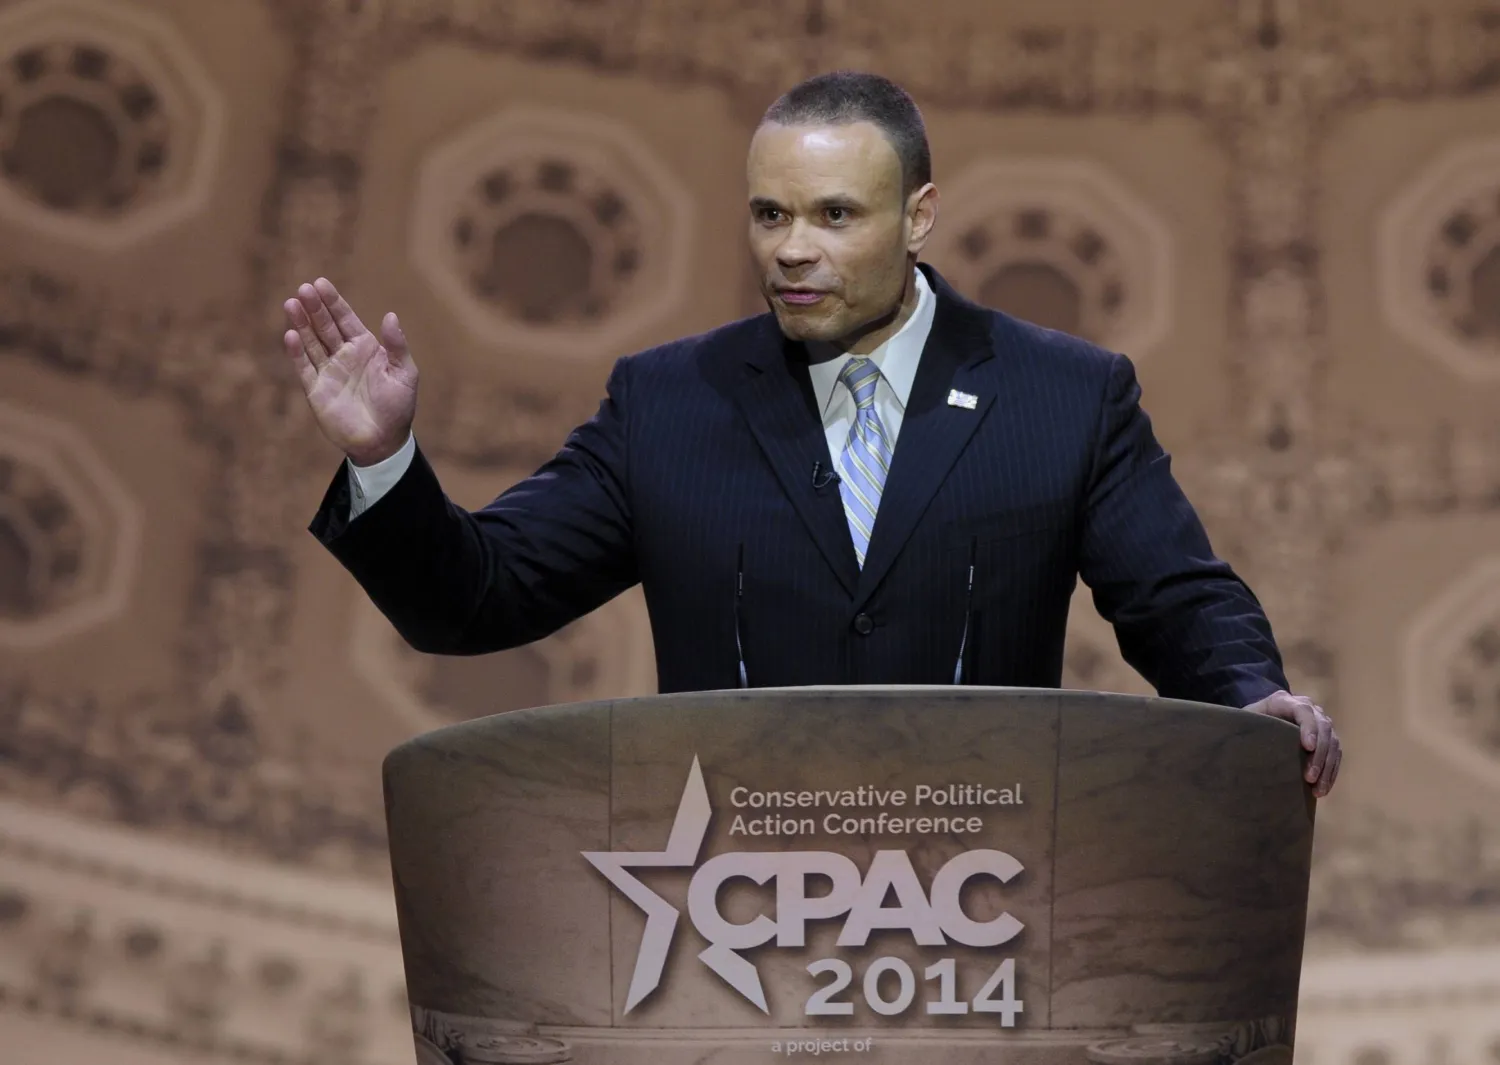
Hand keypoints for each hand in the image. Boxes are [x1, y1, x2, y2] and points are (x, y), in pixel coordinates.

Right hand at [282, 278, 417, 465]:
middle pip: (325, 326)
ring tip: (291, 303)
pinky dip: (297, 352)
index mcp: (367, 348)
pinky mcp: (316, 390)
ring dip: (301, 324)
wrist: (383, 442)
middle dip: (315, 307)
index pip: (346, 319)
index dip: (333, 302)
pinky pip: (304, 367)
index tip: (321, 283)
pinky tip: (290, 335)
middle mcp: (345, 356)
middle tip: (304, 288)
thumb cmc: (398, 407)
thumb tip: (390, 315)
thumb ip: (397, 346)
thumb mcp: (405, 374)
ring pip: (311, 342)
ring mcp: (329, 372)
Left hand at [1242, 689, 1340, 797]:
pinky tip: (1324, 788)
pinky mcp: (1327, 737)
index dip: (1309, 728)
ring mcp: (1320, 721)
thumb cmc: (1247, 720)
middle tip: (1309, 778)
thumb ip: (1244, 726)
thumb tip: (1239, 747)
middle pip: (1323, 727)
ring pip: (1333, 742)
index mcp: (1284, 701)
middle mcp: (1308, 707)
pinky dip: (1331, 771)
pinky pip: (1336, 753)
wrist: (1260, 717)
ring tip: (1318, 789)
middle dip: (1319, 755)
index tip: (1307, 747)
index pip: (1303, 711)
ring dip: (1327, 767)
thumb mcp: (1243, 720)